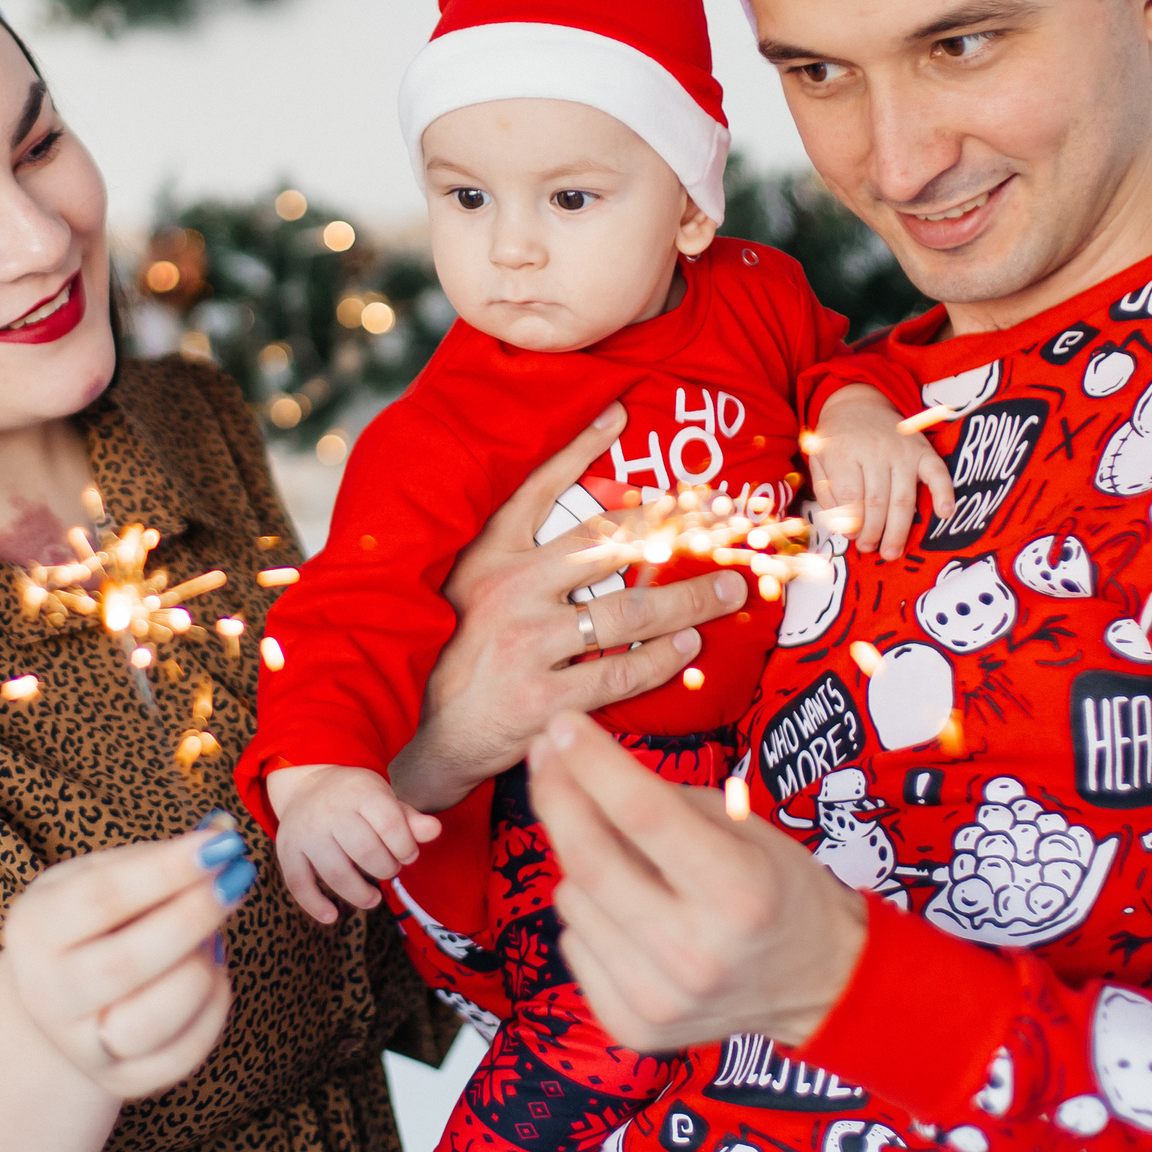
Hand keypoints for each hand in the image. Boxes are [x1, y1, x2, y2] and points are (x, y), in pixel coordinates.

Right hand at [0, 814, 251, 1099]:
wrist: (60, 1000)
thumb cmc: (93, 921)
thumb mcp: (102, 876)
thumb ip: (158, 856)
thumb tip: (222, 829)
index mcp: (33, 928)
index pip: (102, 898)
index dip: (167, 870)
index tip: (222, 844)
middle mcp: (47, 994)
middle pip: (127, 963)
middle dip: (193, 917)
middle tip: (237, 878)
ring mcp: (83, 1046)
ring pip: (155, 1019)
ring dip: (202, 969)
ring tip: (213, 933)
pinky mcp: (124, 1081)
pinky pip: (185, 1052)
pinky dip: (214, 1007)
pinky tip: (213, 971)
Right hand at [266, 764, 443, 923]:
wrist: (307, 784)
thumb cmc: (356, 798)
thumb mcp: (383, 798)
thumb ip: (408, 819)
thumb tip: (435, 830)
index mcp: (360, 792)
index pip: (390, 824)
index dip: (406, 847)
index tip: (408, 855)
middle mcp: (330, 810)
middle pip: (366, 851)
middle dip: (385, 869)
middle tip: (389, 870)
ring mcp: (306, 831)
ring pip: (336, 873)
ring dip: (360, 894)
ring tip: (372, 898)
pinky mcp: (288, 850)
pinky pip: (298, 883)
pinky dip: (315, 905)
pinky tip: (333, 916)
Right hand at [391, 407, 748, 813]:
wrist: (425, 736)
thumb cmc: (455, 656)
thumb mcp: (466, 589)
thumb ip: (511, 556)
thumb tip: (581, 526)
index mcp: (487, 558)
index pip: (535, 488)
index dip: (577, 447)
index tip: (617, 414)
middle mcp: (508, 591)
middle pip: (606, 548)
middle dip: (670, 532)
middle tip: (720, 523)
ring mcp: (527, 644)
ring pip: (628, 612)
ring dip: (687, 600)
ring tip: (726, 590)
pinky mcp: (542, 698)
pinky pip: (619, 673)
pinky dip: (661, 660)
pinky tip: (687, 647)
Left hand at [527, 714, 866, 1052]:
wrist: (821, 986)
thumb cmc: (780, 890)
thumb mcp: (744, 828)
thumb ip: (663, 800)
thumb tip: (573, 764)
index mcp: (740, 893)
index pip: (643, 812)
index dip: (591, 760)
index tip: (561, 727)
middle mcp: (698, 955)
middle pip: (589, 859)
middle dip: (556, 794)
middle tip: (544, 755)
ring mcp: (662, 999)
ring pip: (572, 898)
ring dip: (581, 861)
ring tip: (624, 858)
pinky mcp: (633, 1026)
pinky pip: (574, 942)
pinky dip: (589, 913)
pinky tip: (629, 911)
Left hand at [809, 382, 955, 560]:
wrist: (858, 402)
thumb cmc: (837, 439)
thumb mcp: (819, 460)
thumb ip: (827, 493)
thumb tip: (844, 527)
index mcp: (843, 452)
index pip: (850, 495)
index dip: (851, 522)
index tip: (850, 537)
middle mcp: (875, 450)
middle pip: (877, 501)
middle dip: (873, 532)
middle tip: (870, 550)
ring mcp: (902, 450)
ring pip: (903, 498)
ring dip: (898, 529)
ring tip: (890, 551)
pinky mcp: (923, 450)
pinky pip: (937, 473)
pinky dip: (944, 493)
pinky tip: (944, 514)